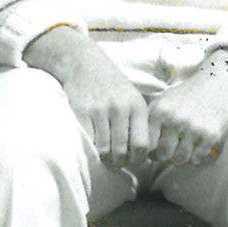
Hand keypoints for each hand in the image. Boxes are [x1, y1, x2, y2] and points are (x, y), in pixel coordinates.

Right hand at [27, 27, 150, 168]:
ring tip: (105, 155)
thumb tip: (146, 156)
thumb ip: (140, 124)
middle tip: (117, 161)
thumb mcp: (133, 99)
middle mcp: (120, 108)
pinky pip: (88, 141)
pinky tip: (93, 145)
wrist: (86, 64)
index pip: (143, 145)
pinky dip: (90, 149)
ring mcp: (100, 110)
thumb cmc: (113, 88)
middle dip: (120, 162)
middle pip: (122, 151)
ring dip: (104, 158)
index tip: (134, 161)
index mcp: (137, 107)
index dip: (139, 159)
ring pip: (104, 149)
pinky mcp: (82, 112)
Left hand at [146, 51, 227, 168]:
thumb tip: (134, 147)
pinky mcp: (211, 134)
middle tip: (170, 151)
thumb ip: (149, 120)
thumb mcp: (163, 101)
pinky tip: (197, 147)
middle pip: (163, 155)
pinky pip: (197, 157)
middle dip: (166, 156)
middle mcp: (175, 119)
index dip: (150, 151)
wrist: (217, 82)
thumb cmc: (186, 95)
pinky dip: (196, 156)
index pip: (148, 145)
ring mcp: (193, 127)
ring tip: (183, 149)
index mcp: (160, 111)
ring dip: (181, 157)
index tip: (156, 149)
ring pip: (180, 158)